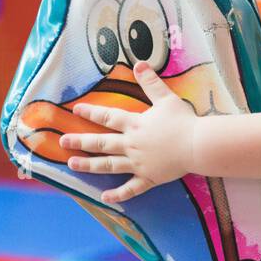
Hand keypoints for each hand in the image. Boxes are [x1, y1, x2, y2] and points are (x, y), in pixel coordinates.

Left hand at [60, 61, 198, 204]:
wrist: (198, 145)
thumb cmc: (183, 121)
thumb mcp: (166, 98)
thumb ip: (151, 82)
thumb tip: (139, 63)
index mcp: (135, 125)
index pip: (108, 117)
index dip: (91, 112)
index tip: (76, 110)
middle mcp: (131, 145)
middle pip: (101, 143)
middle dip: (80, 141)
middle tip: (63, 141)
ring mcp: (138, 163)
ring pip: (109, 165)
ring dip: (89, 165)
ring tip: (72, 164)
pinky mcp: (149, 177)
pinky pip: (131, 188)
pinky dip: (118, 194)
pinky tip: (104, 198)